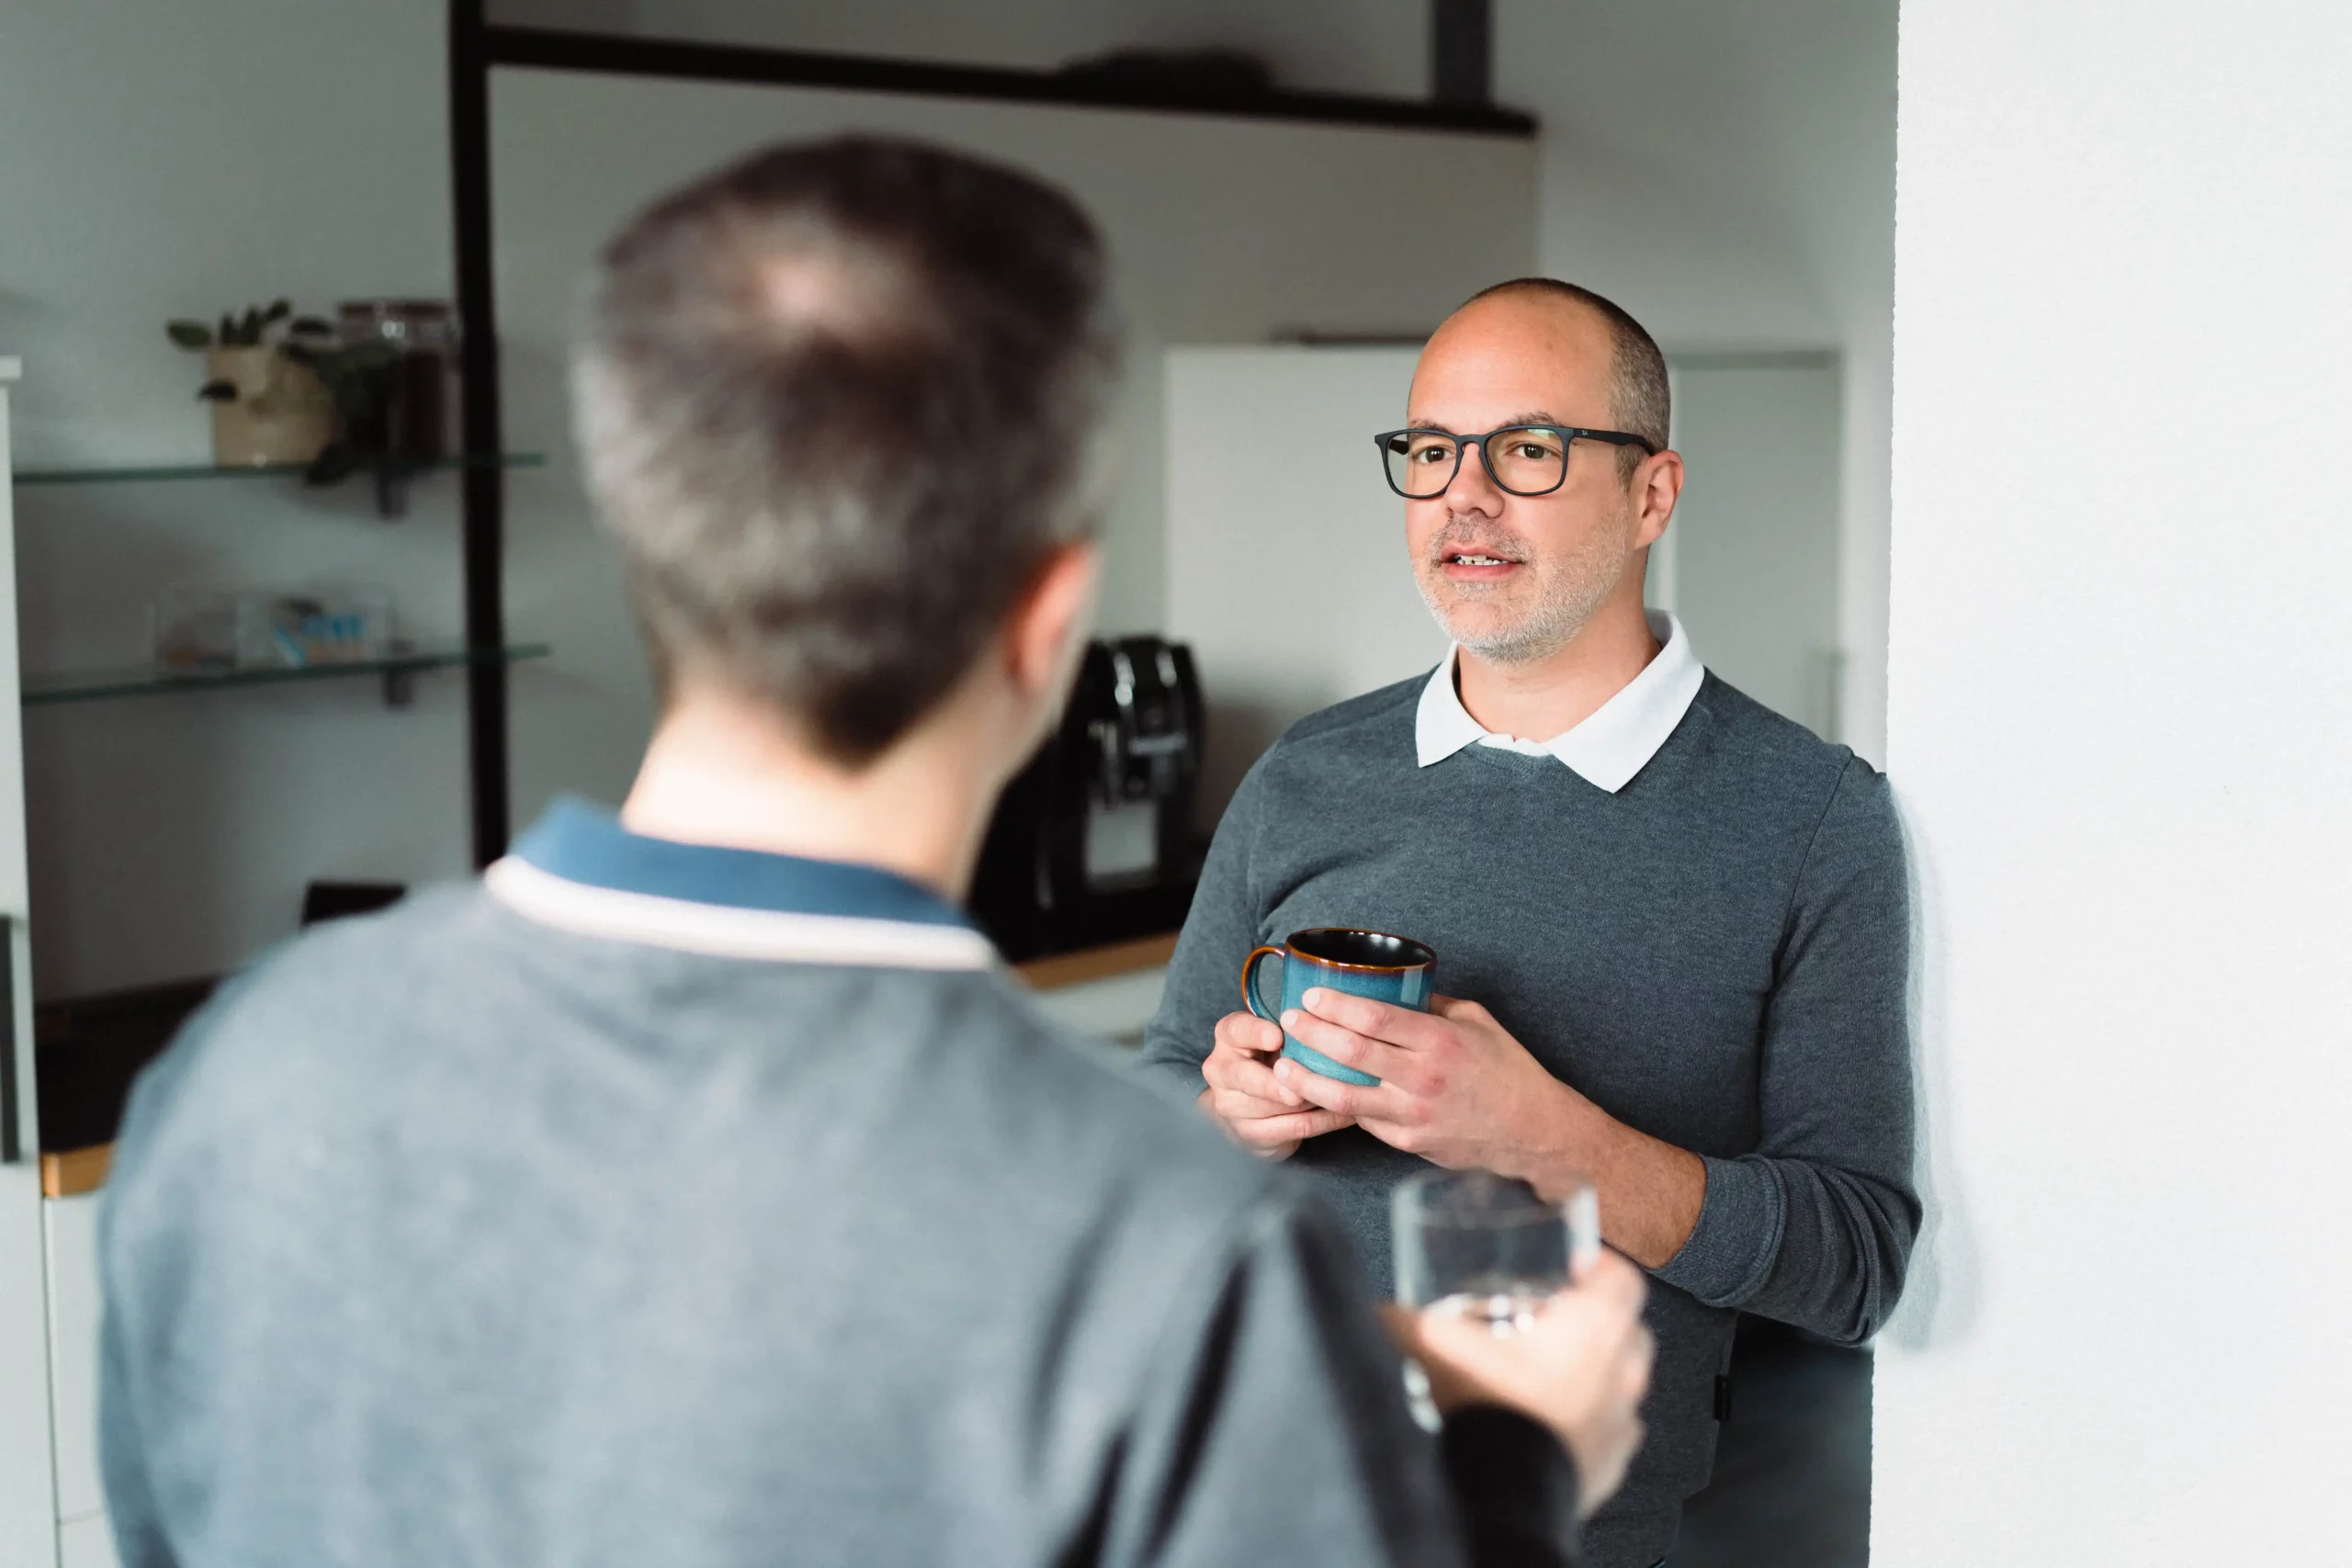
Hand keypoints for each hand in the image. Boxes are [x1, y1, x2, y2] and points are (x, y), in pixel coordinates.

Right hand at [1196, 1009, 1353, 1159]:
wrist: (1253, 1105)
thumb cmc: (1275, 1057)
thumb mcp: (1279, 1037)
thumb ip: (1296, 1030)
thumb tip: (1332, 1024)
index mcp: (1228, 1037)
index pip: (1236, 1030)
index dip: (1256, 1034)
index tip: (1278, 1037)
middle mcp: (1221, 1070)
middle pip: (1246, 1077)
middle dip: (1275, 1084)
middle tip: (1299, 1089)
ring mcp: (1230, 1105)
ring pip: (1271, 1108)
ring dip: (1308, 1103)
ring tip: (1342, 1096)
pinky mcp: (1248, 1134)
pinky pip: (1290, 1129)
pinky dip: (1320, 1122)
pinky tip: (1344, 1114)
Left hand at [1272, 989, 1574, 1184]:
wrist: (1531, 1131)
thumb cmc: (1507, 1070)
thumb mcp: (1478, 1021)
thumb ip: (1434, 1004)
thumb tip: (1394, 988)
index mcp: (1440, 1041)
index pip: (1374, 1018)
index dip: (1336, 1004)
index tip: (1311, 994)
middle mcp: (1422, 1078)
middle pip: (1351, 1053)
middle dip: (1312, 1033)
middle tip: (1288, 1020)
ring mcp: (1413, 1115)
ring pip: (1345, 1096)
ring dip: (1308, 1078)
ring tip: (1284, 1064)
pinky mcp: (1408, 1142)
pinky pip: (1363, 1121)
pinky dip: (1337, 1106)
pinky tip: (1318, 1092)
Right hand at [1382, 1249, 1653, 1517]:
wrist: (1505, 1493)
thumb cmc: (1488, 1408)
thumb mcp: (1434, 1346)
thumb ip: (1405, 1320)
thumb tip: (1379, 1312)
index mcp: (1594, 1326)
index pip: (1623, 1278)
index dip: (1600, 1267)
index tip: (1573, 1268)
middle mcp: (1621, 1370)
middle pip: (1628, 1330)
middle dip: (1596, 1322)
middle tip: (1553, 1321)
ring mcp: (1621, 1421)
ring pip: (1622, 1383)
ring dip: (1596, 1375)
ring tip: (1549, 1375)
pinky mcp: (1611, 1465)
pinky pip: (1609, 1434)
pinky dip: (1588, 1424)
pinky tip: (1551, 1422)